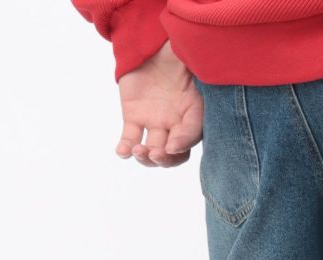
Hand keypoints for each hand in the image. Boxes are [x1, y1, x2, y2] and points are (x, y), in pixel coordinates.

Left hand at [116, 41, 202, 167]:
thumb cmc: (177, 49)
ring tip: (138, 150)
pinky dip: (125, 149)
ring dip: (146, 157)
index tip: (172, 146)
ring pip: (152, 150)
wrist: (150, 38)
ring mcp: (155, 121)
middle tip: (155, 154)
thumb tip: (201, 89)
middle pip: (174, 153)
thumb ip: (199, 76)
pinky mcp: (134, 117)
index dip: (183, 143)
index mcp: (195, 110)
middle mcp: (176, 122)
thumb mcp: (193, 60)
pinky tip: (122, 152)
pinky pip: (130, 137)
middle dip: (165, 159)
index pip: (192, 134)